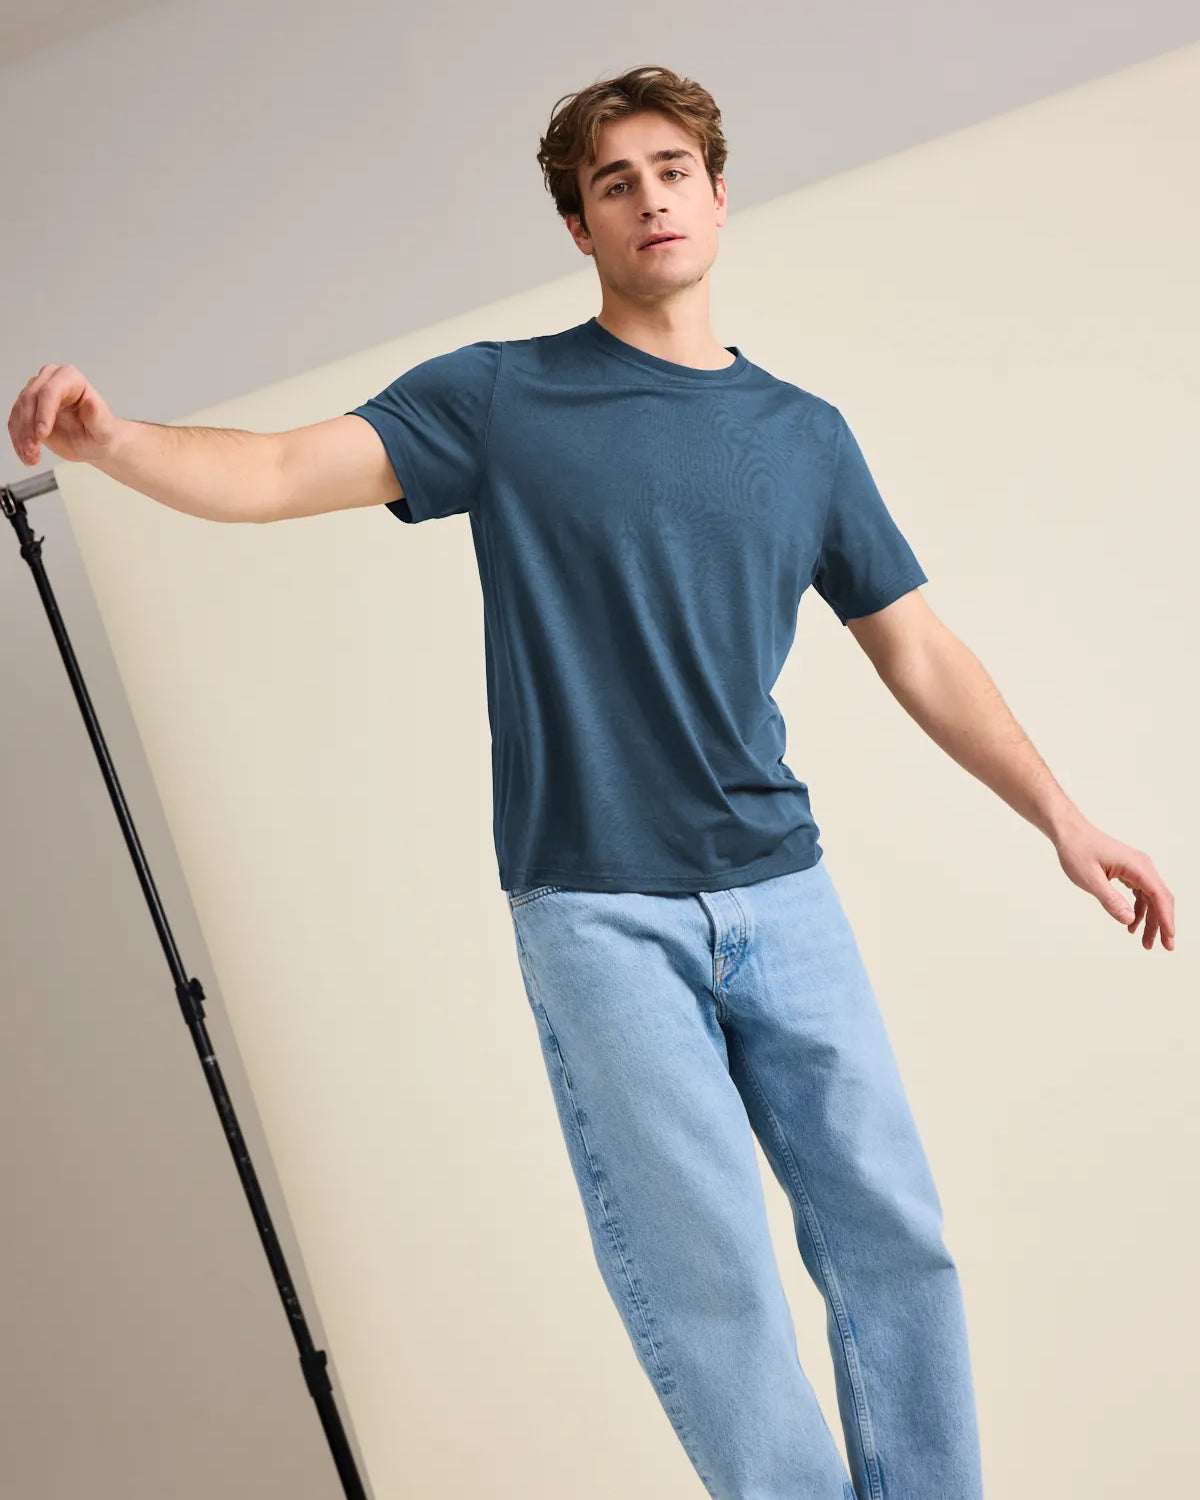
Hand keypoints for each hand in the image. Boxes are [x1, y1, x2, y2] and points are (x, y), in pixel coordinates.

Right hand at [8, 363, 119, 467]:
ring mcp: (36, 392)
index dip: (43, 413)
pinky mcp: (27, 409)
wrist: (93, 443)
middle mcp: (51, 380)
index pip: (50, 391)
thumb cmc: (101, 433)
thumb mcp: (104, 429)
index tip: (42, 434)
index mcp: (71, 379)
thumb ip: (98, 416)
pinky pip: (15, 422)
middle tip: (34, 450)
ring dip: (22, 436)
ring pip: (19, 411)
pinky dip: (18, 440)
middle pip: (30, 398)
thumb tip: (91, 403)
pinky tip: (27, 455)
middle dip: (29, 427)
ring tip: (32, 456)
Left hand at [1054, 819, 1174, 950]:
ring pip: (1151, 898)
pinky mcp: (1129, 871)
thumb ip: (1110, 900)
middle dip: (1162, 924)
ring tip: (1146, 942)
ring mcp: (1136, 868)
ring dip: (1150, 920)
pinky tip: (1132, 924)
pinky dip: (1139, 910)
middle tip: (1163, 947)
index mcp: (1137, 866)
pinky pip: (1140, 893)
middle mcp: (1142, 866)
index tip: (1169, 938)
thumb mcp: (1090, 879)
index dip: (1166, 919)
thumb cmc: (1077, 851)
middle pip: (1160, 899)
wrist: (1069, 832)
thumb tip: (1129, 920)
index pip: (1159, 896)